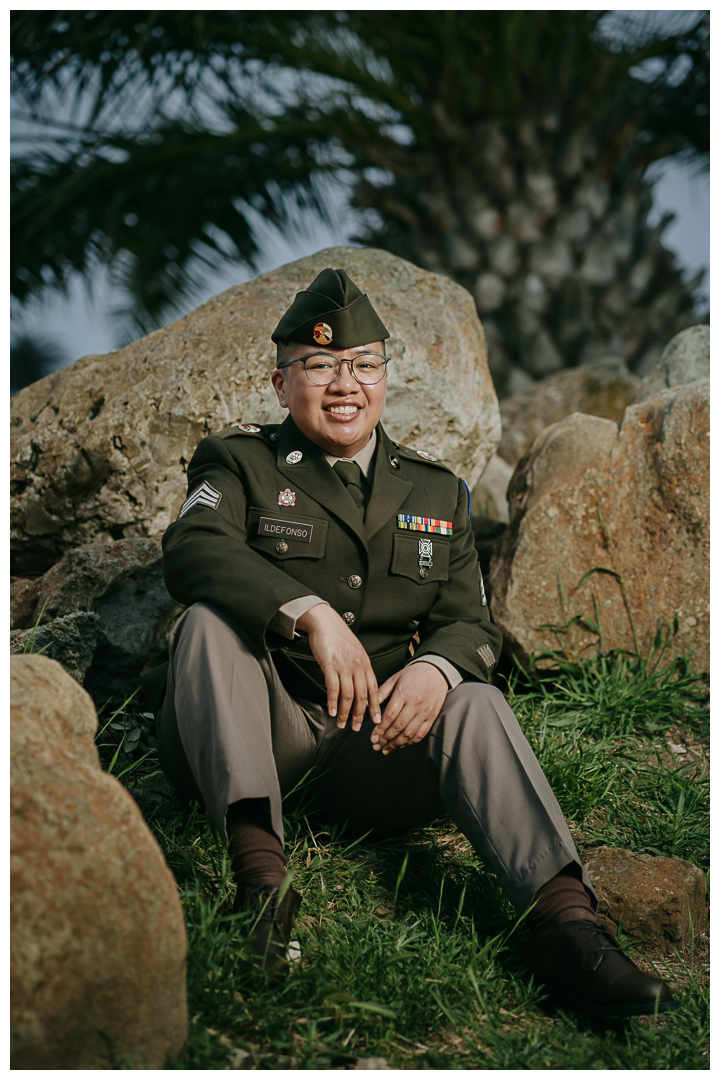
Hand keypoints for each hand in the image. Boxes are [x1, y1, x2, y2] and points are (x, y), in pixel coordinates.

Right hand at [297, 604, 380, 730]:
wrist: (325, 622)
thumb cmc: (339, 637)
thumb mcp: (356, 651)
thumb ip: (360, 668)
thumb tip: (362, 686)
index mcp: (365, 663)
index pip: (374, 689)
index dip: (375, 706)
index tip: (376, 720)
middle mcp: (357, 666)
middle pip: (362, 696)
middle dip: (360, 715)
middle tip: (356, 728)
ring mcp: (344, 666)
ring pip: (348, 695)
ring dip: (345, 713)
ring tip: (342, 724)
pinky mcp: (330, 666)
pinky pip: (333, 688)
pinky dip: (333, 703)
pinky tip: (332, 712)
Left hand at [372, 662, 448, 754]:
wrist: (436, 671)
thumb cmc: (413, 674)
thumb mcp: (395, 678)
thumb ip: (381, 692)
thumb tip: (368, 705)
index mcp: (403, 693)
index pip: (390, 716)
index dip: (380, 729)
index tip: (372, 737)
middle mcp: (415, 704)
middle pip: (398, 727)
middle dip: (385, 739)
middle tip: (376, 746)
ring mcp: (424, 712)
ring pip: (409, 733)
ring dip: (396, 744)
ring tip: (386, 749)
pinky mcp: (432, 717)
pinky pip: (421, 734)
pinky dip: (410, 742)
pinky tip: (401, 745)